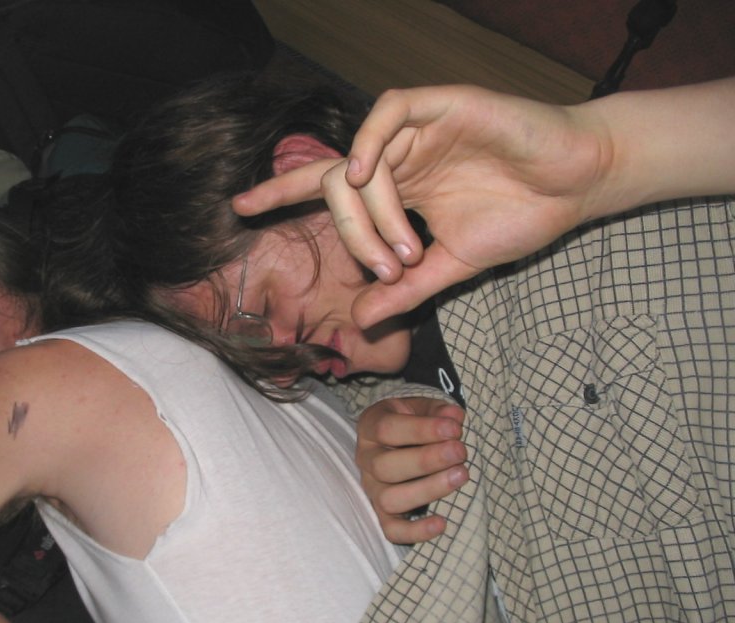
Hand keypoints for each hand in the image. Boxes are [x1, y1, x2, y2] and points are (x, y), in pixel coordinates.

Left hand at [235, 84, 606, 324]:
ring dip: (371, 212)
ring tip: (402, 249)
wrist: (577, 188)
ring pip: (361, 160)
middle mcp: (398, 156)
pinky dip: (367, 142)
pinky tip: (364, 173)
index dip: (281, 193)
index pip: (326, 188)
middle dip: (350, 234)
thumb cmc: (519, 217)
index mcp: (396, 187)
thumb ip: (404, 290)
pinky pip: (387, 112)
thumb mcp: (450, 266)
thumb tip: (358, 322)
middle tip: (387, 269)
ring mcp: (418, 130)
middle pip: (336, 182)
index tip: (240, 208)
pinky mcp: (444, 105)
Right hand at [356, 397, 467, 543]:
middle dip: (426, 460)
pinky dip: (415, 532)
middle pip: (385, 466)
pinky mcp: (383, 513)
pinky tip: (442, 523)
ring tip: (460, 476)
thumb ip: (438, 411)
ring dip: (427, 489)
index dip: (421, 430)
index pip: (387, 429)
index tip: (454, 429)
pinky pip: (392, 530)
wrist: (401, 440)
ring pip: (389, 499)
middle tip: (460, 452)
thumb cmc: (414, 422)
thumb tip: (454, 418)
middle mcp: (366, 459)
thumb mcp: (422, 407)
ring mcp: (372, 489)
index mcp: (371, 427)